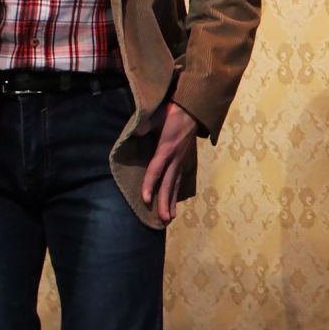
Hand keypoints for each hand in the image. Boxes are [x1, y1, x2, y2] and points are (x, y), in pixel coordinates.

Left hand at [141, 102, 199, 223]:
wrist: (193, 110)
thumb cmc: (173, 113)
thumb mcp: (158, 116)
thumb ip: (146, 126)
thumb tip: (135, 133)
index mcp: (166, 149)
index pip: (157, 170)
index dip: (150, 184)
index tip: (146, 199)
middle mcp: (175, 159)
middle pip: (169, 184)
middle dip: (165, 202)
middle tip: (163, 219)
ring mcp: (180, 161)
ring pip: (175, 185)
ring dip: (172, 202)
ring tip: (170, 218)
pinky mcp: (183, 161)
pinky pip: (178, 180)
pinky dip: (175, 193)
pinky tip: (173, 203)